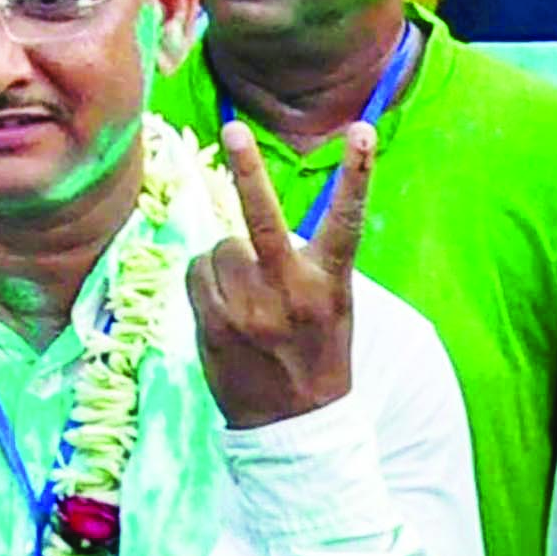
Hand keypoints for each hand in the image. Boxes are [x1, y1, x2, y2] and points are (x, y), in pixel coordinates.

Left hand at [189, 120, 366, 428]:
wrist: (295, 426)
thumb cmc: (314, 355)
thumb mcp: (332, 307)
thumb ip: (305, 263)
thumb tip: (259, 222)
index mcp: (330, 283)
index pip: (348, 219)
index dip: (357, 172)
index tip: (361, 130)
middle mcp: (291, 290)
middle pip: (263, 219)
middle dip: (248, 170)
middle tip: (234, 129)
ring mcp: (250, 308)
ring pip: (218, 247)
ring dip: (223, 261)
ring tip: (244, 297)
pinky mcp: (214, 323)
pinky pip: (195, 273)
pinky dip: (202, 280)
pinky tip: (222, 309)